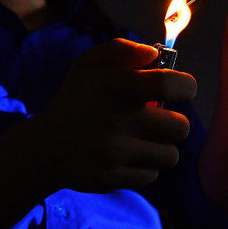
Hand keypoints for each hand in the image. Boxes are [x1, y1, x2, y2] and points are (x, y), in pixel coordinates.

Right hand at [34, 38, 196, 192]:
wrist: (42, 148)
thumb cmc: (73, 101)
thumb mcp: (87, 65)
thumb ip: (121, 50)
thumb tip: (154, 54)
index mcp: (116, 88)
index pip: (171, 86)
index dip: (185, 86)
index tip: (181, 89)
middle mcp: (118, 121)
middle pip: (181, 127)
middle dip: (175, 122)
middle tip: (158, 120)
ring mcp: (115, 153)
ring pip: (170, 155)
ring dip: (162, 147)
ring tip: (145, 140)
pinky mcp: (112, 178)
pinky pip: (151, 175)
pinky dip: (145, 167)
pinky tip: (129, 157)